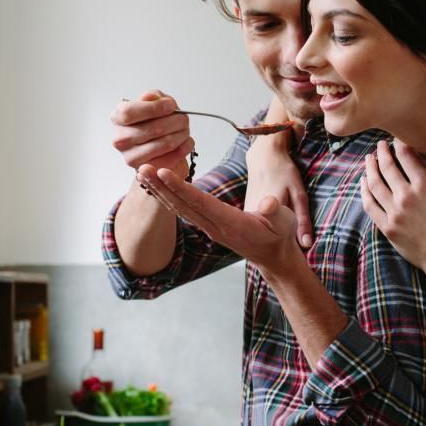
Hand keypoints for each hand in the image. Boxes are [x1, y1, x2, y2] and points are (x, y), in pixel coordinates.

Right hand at [110, 90, 194, 176]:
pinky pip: (172, 157)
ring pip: (165, 144)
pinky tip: (185, 140)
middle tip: (184, 118)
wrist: (156, 143)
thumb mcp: (152, 102)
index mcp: (117, 119)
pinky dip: (184, 147)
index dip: (154, 108)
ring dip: (181, 133)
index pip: (130, 113)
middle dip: (175, 121)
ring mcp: (131, 157)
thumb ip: (153, 96)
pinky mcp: (147, 170)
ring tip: (185, 128)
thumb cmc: (152, 120)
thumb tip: (151, 97)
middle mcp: (120, 140)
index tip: (171, 106)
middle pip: (152, 129)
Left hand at [137, 165, 303, 270]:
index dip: (181, 187)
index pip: (200, 202)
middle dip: (160, 186)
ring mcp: (209, 228)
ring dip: (159, 191)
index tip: (163, 172)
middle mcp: (214, 226)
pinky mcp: (208, 226)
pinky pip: (184, 210)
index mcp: (230, 223)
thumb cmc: (279, 235)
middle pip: (182, 204)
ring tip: (142, 175)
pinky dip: (168, 197)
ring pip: (179, 207)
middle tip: (141, 168)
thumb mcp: (284, 222)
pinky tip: (157, 187)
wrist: (273, 257)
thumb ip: (275, 212)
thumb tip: (269, 203)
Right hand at [246, 132, 313, 248]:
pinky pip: (255, 227)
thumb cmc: (284, 172)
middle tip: (289, 259)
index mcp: (268, 216)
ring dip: (269, 240)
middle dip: (278, 249)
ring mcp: (246, 214)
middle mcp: (253, 217)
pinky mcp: (244, 211)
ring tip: (278, 250)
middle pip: (268, 241)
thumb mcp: (299, 195)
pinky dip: (262, 231)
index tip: (294, 265)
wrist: (265, 155)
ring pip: (260, 234)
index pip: (279, 243)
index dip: (287, 254)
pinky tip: (267, 235)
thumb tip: (306, 245)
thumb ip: (303, 220)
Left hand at [361, 139, 425, 278]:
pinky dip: (364, 190)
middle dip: (381, 152)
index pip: (406, 156)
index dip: (399, 144)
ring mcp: (394, 212)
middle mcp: (406, 197)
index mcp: (424, 186)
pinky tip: (363, 181)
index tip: (396, 139)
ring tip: (369, 159)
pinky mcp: (387, 227)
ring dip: (370, 168)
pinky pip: (369, 204)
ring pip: (374, 183)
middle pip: (387, 167)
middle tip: (379, 146)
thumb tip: (421, 156)